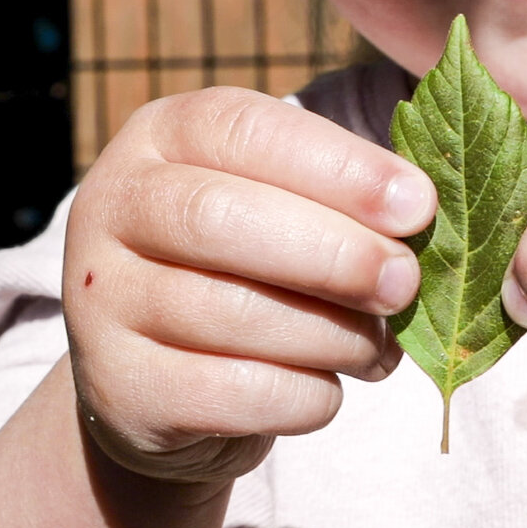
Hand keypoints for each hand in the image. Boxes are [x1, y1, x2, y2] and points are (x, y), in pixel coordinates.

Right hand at [62, 88, 435, 484]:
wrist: (167, 384)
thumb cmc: (253, 272)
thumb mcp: (288, 210)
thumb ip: (347, 199)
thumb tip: (425, 215)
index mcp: (163, 134)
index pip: (246, 131)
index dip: (340, 168)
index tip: (418, 207)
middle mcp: (114, 204)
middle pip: (222, 219)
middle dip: (334, 254)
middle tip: (405, 284)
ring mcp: (101, 299)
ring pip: (231, 314)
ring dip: (333, 337)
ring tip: (379, 349)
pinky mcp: (119, 388)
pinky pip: (232, 394)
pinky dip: (305, 397)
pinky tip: (328, 389)